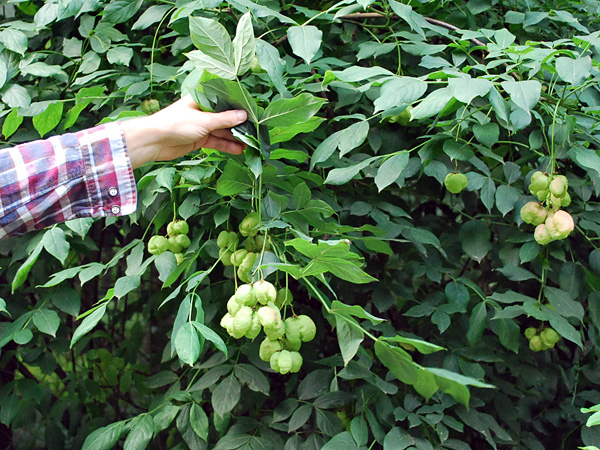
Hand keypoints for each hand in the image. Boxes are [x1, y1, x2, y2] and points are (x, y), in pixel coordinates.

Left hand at [122, 95, 247, 168]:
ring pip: (222, 131)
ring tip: (250, 144)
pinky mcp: (199, 139)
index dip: (239, 107)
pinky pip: (216, 142)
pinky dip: (227, 146)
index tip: (253, 112)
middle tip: (255, 131)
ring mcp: (201, 126)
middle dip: (239, 125)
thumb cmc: (176, 124)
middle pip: (225, 117)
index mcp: (202, 99)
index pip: (225, 100)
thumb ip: (224, 119)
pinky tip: (239, 150)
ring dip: (235, 138)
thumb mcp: (204, 120)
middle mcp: (203, 111)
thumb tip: (243, 115)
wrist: (154, 141)